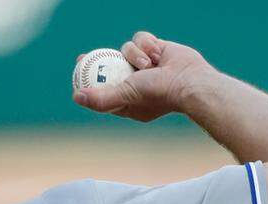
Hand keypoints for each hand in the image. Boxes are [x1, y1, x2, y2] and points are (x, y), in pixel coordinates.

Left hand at [73, 31, 213, 121]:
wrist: (191, 81)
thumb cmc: (159, 93)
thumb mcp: (125, 96)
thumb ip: (101, 98)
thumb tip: (76, 97)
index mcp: (129, 101)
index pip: (103, 90)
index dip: (89, 81)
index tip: (77, 74)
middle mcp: (137, 83)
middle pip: (110, 68)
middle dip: (98, 62)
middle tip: (83, 57)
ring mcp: (147, 65)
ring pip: (126, 49)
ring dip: (135, 54)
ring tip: (148, 64)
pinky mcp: (156, 49)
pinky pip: (141, 39)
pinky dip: (147, 44)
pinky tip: (157, 54)